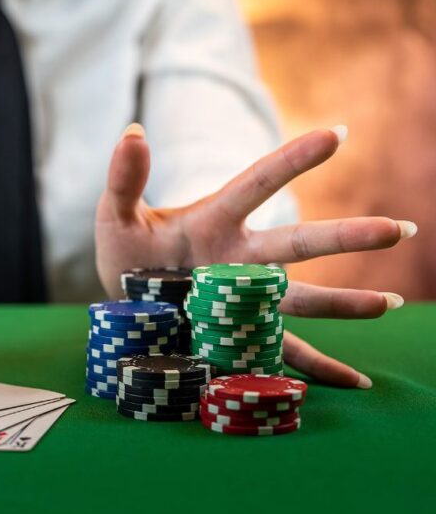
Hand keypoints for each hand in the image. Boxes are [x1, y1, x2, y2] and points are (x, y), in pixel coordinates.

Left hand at [95, 124, 415, 388]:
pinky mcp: (241, 336)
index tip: (338, 134)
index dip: (294, 160)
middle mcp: (241, 258)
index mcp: (214, 220)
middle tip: (398, 230)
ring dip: (346, 303)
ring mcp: (245, 300)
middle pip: (297, 245)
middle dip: (346, 237)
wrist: (122, 305)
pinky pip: (285, 353)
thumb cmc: (126, 253)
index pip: (258, 184)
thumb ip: (124, 179)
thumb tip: (133, 131)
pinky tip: (356, 382)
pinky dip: (320, 369)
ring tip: (388, 304)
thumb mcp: (115, 216)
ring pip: (302, 299)